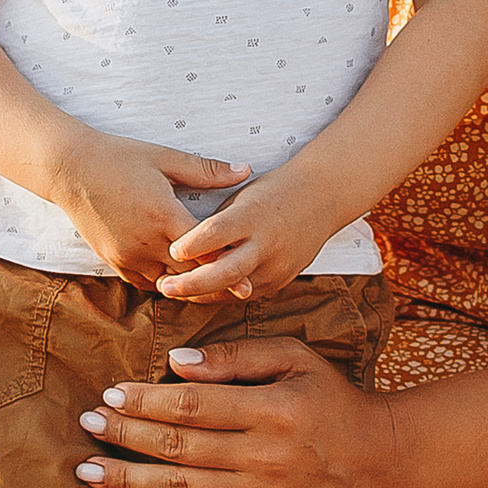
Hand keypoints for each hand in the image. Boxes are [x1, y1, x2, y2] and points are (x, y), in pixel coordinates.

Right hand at [53, 134, 249, 285]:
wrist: (69, 168)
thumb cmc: (119, 157)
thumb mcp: (164, 157)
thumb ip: (207, 169)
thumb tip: (246, 170)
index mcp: (163, 215)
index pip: (204, 252)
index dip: (228, 264)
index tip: (249, 275)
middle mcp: (145, 242)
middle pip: (190, 274)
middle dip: (214, 281)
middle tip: (239, 286)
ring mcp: (127, 255)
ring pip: (168, 283)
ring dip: (188, 284)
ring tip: (213, 285)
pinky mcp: (113, 261)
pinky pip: (146, 283)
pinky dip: (164, 282)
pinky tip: (179, 277)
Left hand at [74, 337, 400, 487]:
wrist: (379, 459)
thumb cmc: (330, 398)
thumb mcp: (294, 358)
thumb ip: (236, 356)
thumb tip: (176, 363)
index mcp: (272, 409)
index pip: (193, 406)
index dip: (145, 401)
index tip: (110, 394)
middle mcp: (265, 457)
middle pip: (179, 447)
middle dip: (125, 436)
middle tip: (86, 424)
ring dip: (127, 482)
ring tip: (87, 471)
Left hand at [155, 161, 333, 301]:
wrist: (323, 197)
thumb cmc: (275, 193)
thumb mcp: (242, 197)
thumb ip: (217, 222)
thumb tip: (182, 242)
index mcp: (253, 215)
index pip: (218, 232)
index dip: (193, 244)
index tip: (172, 250)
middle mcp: (266, 244)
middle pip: (226, 272)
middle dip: (192, 283)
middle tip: (164, 286)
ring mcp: (276, 266)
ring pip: (233, 290)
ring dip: (201, 294)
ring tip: (173, 291)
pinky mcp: (280, 281)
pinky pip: (245, 294)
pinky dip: (221, 294)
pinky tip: (199, 292)